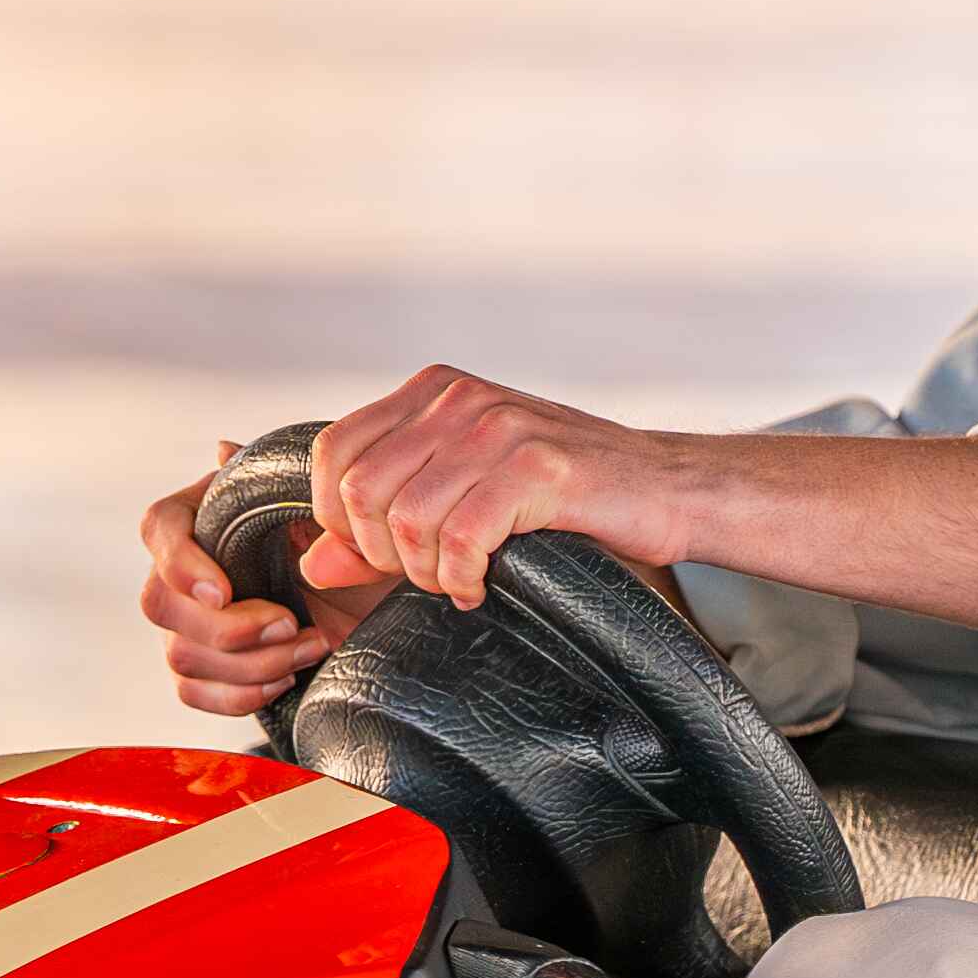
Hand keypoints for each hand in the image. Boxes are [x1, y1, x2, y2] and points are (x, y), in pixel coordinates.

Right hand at [137, 451, 381, 718]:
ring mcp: (190, 622)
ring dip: (253, 663)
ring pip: (182, 656)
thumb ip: (276, 480)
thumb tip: (225, 450)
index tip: (223, 591)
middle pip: (161, 605)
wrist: (374, 593)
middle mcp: (185, 569)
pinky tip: (285, 676)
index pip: (158, 529)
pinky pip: (193, 692)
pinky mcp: (206, 668)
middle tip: (292, 623)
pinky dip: (241, 695)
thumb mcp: (324, 505)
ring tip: (309, 645)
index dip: (181, 564)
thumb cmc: (346, 541)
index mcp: (203, 514)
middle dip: (230, 628)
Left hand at [303, 367, 690, 611]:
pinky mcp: (538, 469)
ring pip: (408, 519)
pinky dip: (463, 579)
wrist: (664, 488)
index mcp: (434, 390)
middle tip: (424, 576)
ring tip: (459, 582)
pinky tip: (484, 587)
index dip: (335, 517)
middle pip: (360, 491)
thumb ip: (384, 522)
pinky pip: (463, 539)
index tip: (375, 554)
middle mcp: (460, 399)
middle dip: (380, 555)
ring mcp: (500, 429)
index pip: (332, 450)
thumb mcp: (464, 493)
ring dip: (425, 573)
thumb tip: (312, 564)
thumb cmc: (564, 494)